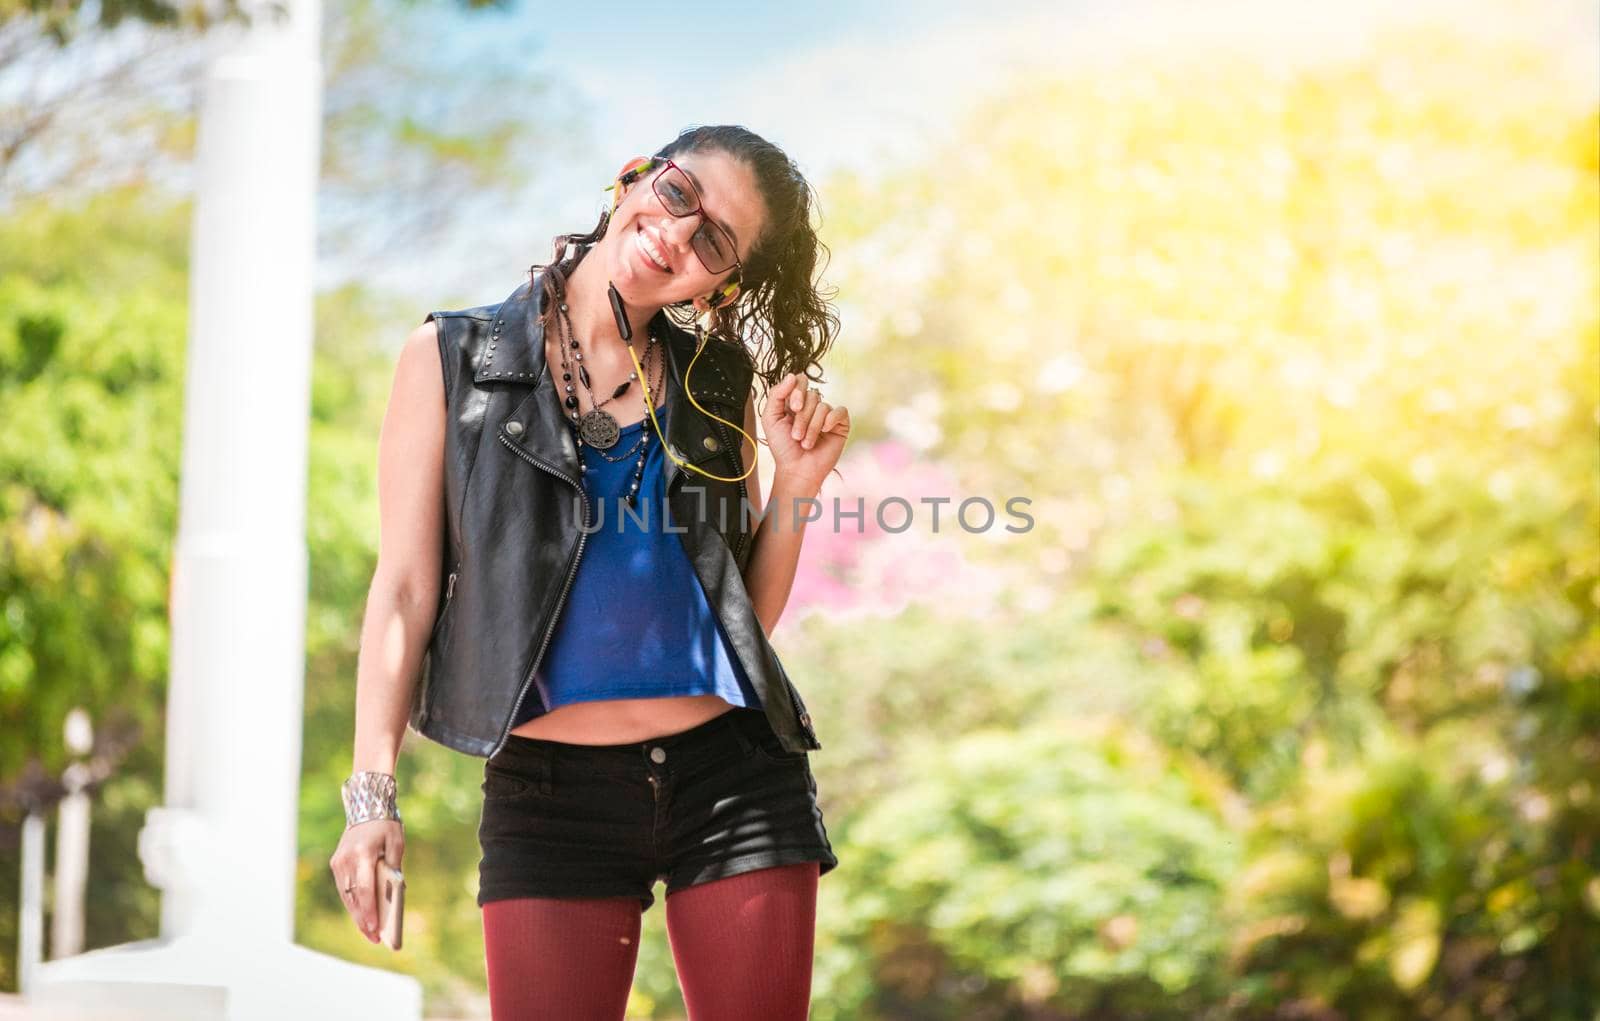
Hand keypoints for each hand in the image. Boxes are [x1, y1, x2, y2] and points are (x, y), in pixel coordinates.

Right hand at [329, 819, 403, 943]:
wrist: (366, 806)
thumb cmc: (386, 825)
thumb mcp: (397, 843)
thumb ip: (395, 867)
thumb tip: (394, 895)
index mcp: (362, 854)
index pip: (364, 889)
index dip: (369, 911)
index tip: (375, 928)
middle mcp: (346, 860)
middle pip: (353, 897)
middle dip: (363, 920)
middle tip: (374, 939)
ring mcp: (338, 862)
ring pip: (346, 896)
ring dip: (357, 915)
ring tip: (369, 933)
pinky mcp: (336, 863)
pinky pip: (344, 888)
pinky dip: (353, 903)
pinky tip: (362, 915)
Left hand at [762, 372, 849, 490]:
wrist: (796, 469)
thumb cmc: (783, 447)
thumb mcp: (770, 418)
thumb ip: (776, 394)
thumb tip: (793, 376)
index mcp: (795, 401)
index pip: (799, 381)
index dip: (797, 391)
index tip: (792, 408)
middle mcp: (812, 406)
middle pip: (811, 395)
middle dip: (801, 416)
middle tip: (795, 435)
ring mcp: (827, 415)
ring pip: (823, 406)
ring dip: (812, 427)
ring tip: (805, 443)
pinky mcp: (840, 424)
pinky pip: (840, 411)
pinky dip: (830, 421)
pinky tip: (825, 432)